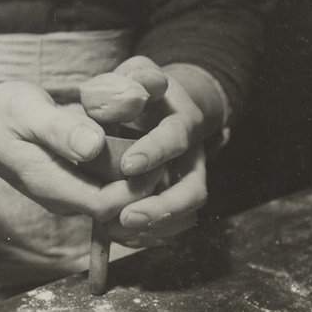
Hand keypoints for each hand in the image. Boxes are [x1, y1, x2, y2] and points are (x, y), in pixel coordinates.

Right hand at [0, 81, 162, 219]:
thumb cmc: (2, 116)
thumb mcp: (26, 112)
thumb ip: (59, 130)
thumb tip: (94, 145)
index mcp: (52, 185)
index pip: (106, 205)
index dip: (136, 188)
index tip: (155, 158)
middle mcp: (64, 198)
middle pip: (117, 207)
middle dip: (145, 186)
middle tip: (166, 151)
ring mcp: (69, 194)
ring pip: (115, 200)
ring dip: (140, 181)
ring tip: (160, 150)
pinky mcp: (73, 185)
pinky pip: (108, 189)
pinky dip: (128, 175)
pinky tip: (141, 150)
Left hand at [80, 56, 210, 247]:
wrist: (157, 106)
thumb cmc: (135, 89)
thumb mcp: (132, 75)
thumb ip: (127, 81)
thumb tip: (129, 97)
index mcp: (182, 119)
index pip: (176, 137)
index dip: (155, 152)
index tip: (128, 166)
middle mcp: (192, 154)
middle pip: (193, 189)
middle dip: (162, 207)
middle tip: (126, 217)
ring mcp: (189, 178)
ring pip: (187, 214)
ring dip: (156, 227)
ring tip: (118, 232)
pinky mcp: (179, 196)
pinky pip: (175, 224)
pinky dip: (152, 234)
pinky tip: (122, 235)